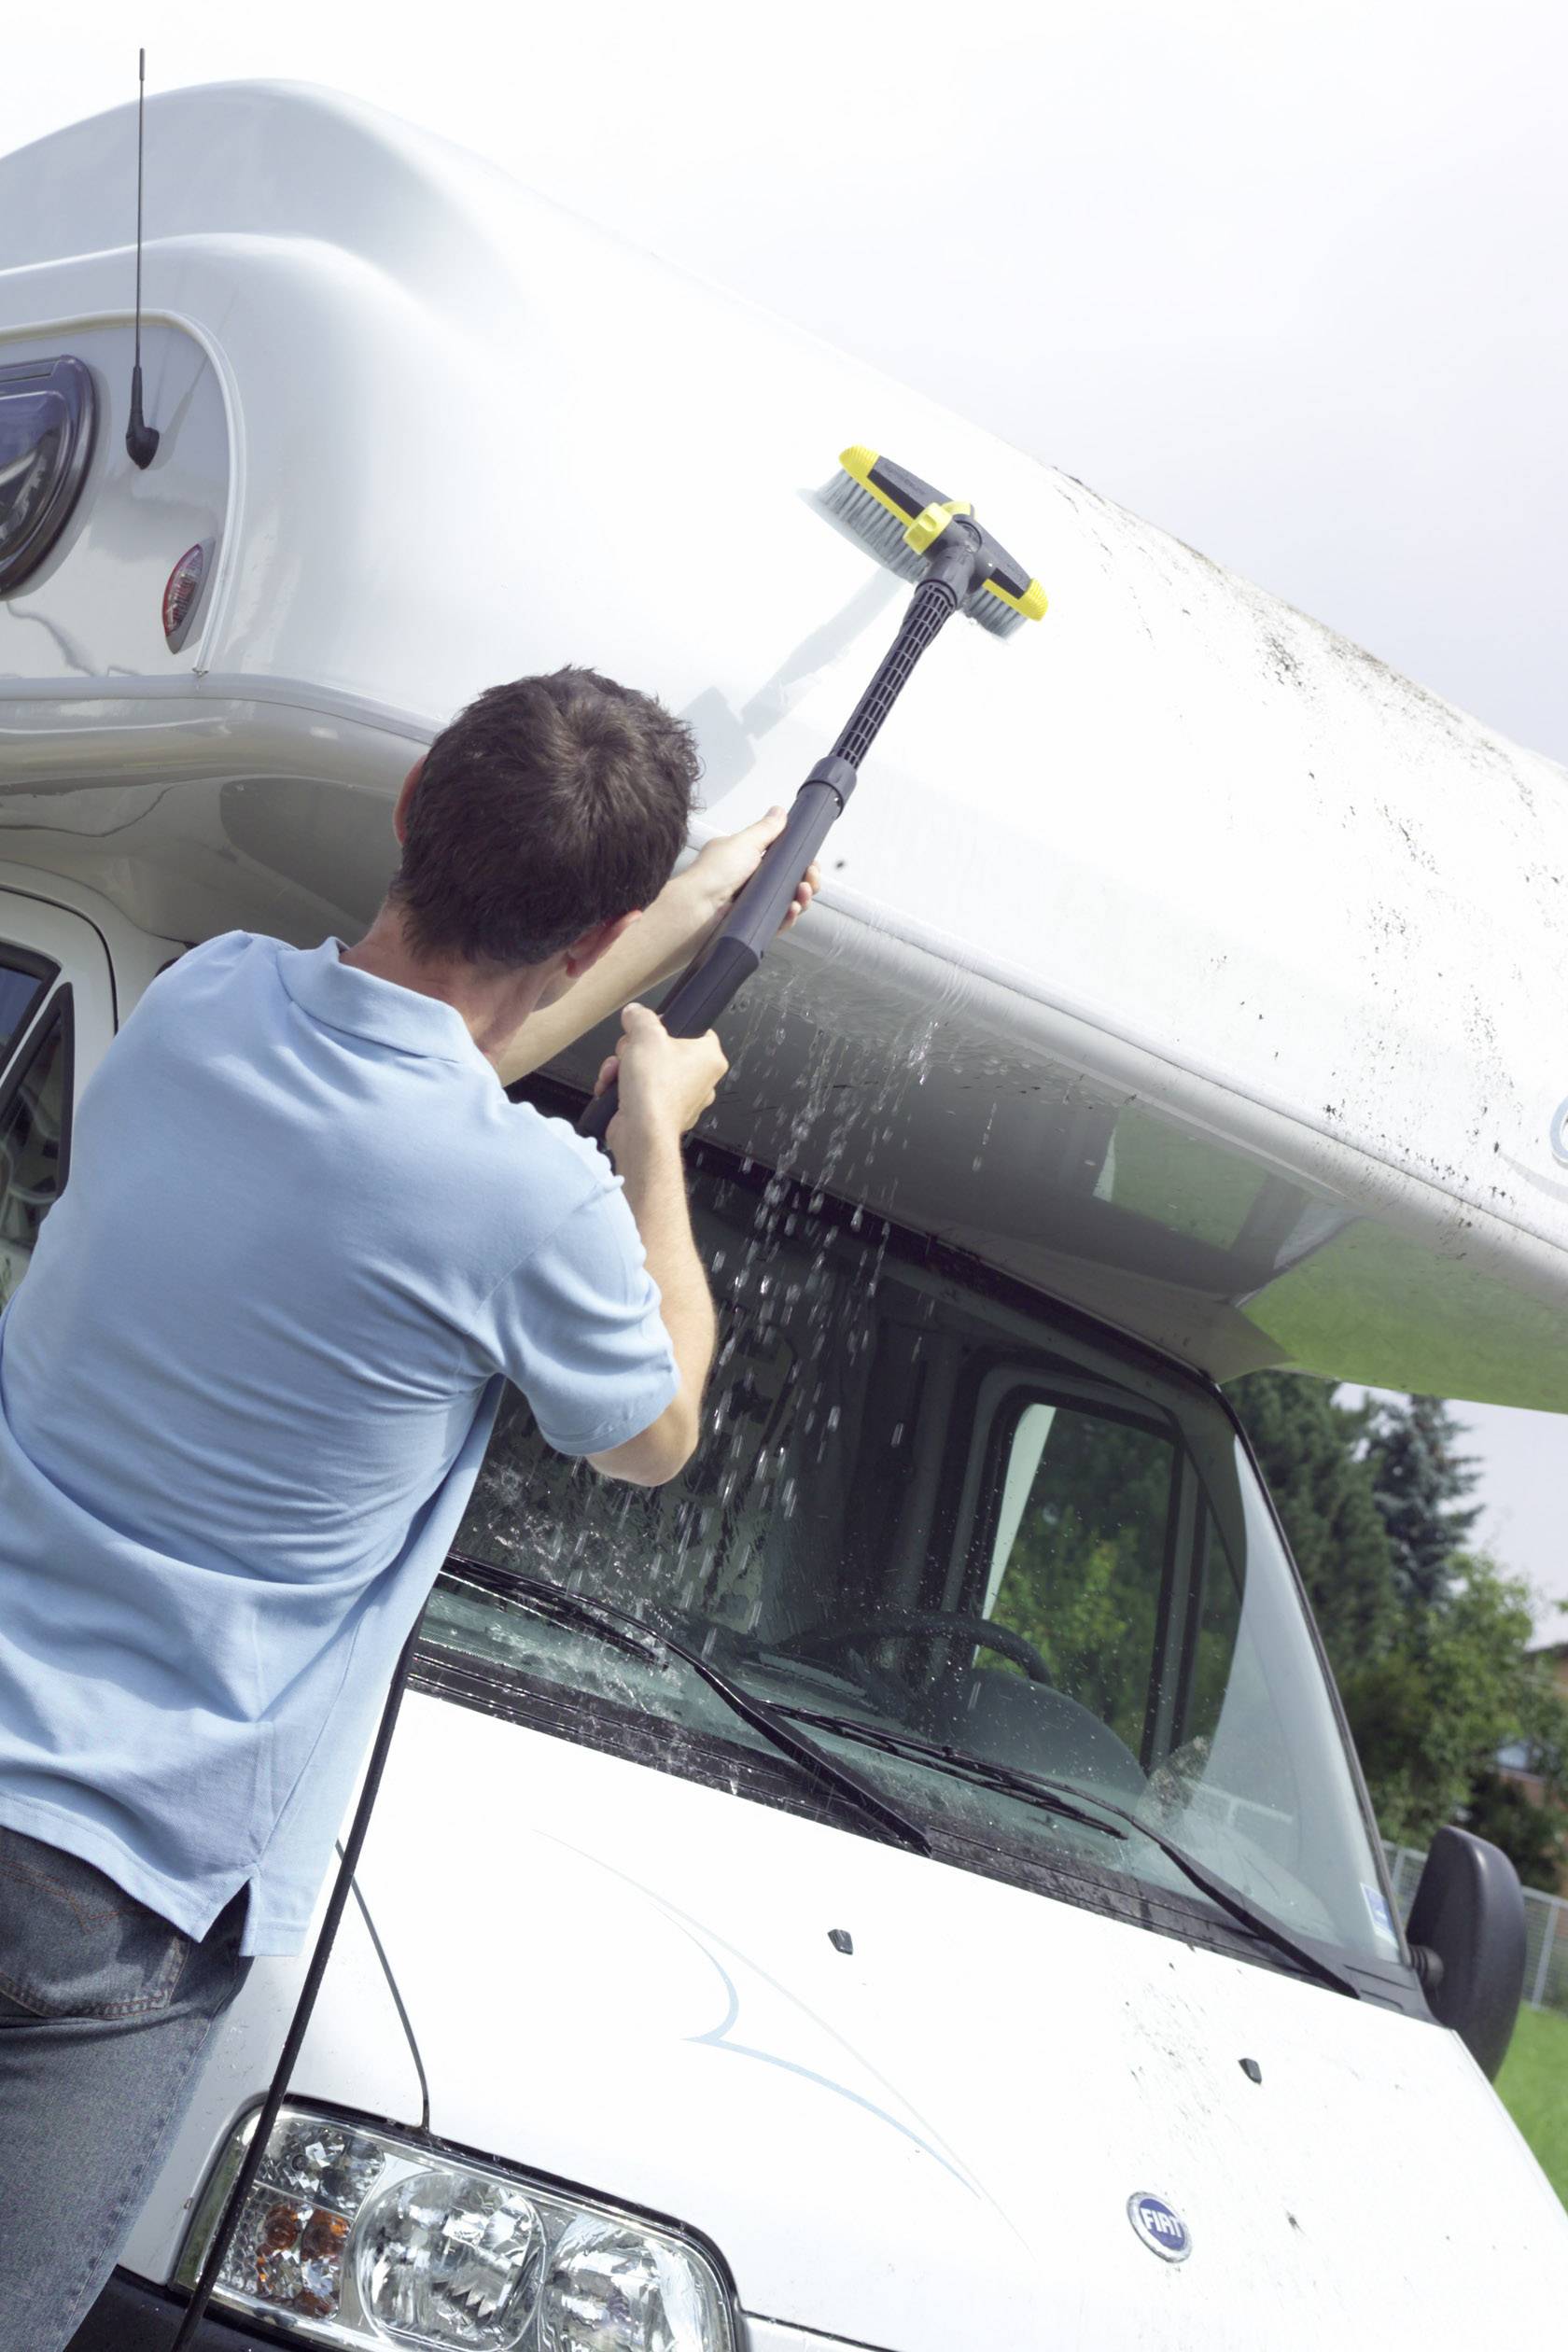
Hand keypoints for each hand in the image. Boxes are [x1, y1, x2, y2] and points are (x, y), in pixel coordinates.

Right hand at [596, 1003, 727, 1149]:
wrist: (641, 1133)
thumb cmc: (655, 1091)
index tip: (655, 1026)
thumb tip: (635, 1013)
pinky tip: (614, 1087)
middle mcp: (700, 1081)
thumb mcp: (645, 1035)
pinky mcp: (660, 1112)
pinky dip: (622, 1087)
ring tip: (618, 1071)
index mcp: (709, 1058)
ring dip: (625, 1067)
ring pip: (648, 1069)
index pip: (697, 1029)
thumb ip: (641, 1017)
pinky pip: (640, 1090)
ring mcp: (681, 1098)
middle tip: (631, 1051)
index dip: (671, 1025)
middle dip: (637, 1049)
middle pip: (664, 1049)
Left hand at [684, 808, 820, 940]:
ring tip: (801, 894)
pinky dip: (789, 917)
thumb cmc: (713, 874)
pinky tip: (791, 910)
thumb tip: (779, 812)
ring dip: (801, 899)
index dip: (802, 862)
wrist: (697, 908)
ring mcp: (753, 903)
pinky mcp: (753, 923)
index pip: (784, 860)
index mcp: (749, 861)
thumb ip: (765, 829)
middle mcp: (752, 882)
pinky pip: (778, 922)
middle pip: (791, 883)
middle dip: (807, 881)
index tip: (811, 863)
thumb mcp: (744, 843)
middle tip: (809, 879)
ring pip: (788, 903)